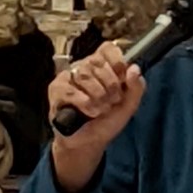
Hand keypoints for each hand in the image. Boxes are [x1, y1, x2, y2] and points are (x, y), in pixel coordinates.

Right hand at [45, 41, 144, 192]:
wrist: (89, 143)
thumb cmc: (105, 122)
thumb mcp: (127, 107)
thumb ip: (136, 88)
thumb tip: (135, 68)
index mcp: (102, 68)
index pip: (107, 49)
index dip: (116, 61)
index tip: (122, 77)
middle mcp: (84, 68)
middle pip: (97, 62)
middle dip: (110, 86)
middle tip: (112, 101)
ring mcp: (68, 77)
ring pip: (84, 74)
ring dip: (98, 96)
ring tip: (100, 109)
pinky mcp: (56, 89)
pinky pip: (70, 89)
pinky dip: (83, 103)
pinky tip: (88, 112)